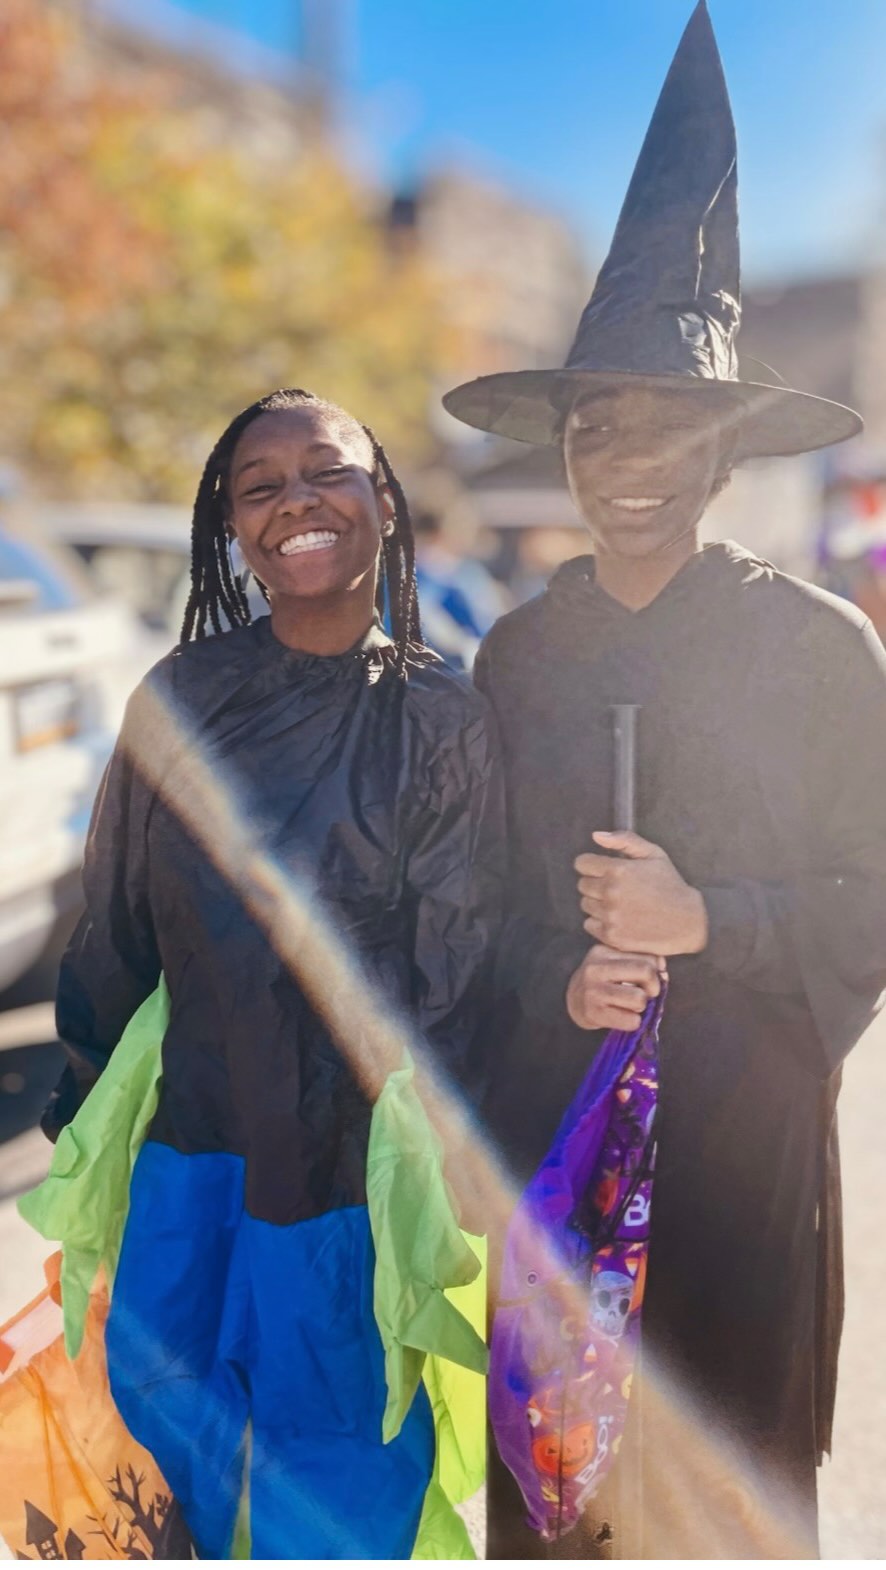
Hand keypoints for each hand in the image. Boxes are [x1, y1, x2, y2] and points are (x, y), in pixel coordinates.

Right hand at [566, 944, 665, 1031]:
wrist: (573, 1001)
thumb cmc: (604, 980)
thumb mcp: (617, 963)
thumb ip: (642, 961)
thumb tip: (663, 970)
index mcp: (603, 951)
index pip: (647, 956)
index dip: (656, 970)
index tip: (648, 979)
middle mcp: (595, 968)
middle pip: (646, 971)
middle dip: (653, 987)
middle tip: (647, 994)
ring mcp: (592, 991)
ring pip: (639, 998)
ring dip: (641, 1006)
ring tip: (631, 1005)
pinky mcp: (593, 1013)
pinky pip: (631, 1021)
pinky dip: (634, 1022)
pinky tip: (624, 1018)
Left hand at [575, 831, 708, 956]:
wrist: (687, 921)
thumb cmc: (670, 885)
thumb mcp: (654, 854)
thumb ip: (624, 840)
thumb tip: (596, 835)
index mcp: (618, 870)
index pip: (582, 864)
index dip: (592, 865)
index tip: (603, 870)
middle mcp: (610, 893)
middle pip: (582, 885)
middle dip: (595, 884)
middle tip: (615, 888)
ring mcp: (610, 916)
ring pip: (585, 905)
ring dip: (598, 903)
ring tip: (619, 904)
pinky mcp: (611, 936)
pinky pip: (589, 925)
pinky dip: (600, 922)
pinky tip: (618, 919)